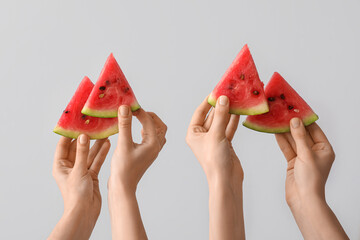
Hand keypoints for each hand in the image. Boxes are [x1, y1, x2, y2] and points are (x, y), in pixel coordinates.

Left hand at [49, 135, 109, 239]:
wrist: (85, 212)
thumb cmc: (76, 195)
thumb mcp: (78, 170)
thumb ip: (82, 152)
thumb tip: (83, 136)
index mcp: (60, 166)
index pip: (63, 146)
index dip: (68, 134)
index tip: (75, 122)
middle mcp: (70, 167)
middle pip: (78, 148)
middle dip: (85, 138)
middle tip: (92, 126)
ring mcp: (81, 171)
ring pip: (89, 154)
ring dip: (96, 145)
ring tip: (103, 133)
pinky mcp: (91, 175)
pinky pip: (96, 161)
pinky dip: (101, 153)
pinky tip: (107, 144)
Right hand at [109, 106, 166, 191]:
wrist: (123, 187)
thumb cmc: (123, 168)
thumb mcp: (123, 144)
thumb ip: (125, 125)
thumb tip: (125, 108)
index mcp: (153, 143)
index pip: (149, 121)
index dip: (139, 111)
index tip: (128, 106)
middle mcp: (156, 147)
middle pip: (160, 125)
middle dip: (149, 116)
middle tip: (136, 111)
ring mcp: (153, 151)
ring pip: (158, 132)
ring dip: (150, 123)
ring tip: (137, 119)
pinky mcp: (148, 154)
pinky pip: (153, 138)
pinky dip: (147, 131)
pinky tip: (136, 132)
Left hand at [186, 96, 244, 239]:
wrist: (226, 180)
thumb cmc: (215, 161)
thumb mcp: (216, 135)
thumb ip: (220, 116)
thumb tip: (223, 98)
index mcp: (193, 133)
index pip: (200, 112)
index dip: (208, 101)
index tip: (217, 90)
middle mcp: (202, 135)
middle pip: (212, 115)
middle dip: (221, 104)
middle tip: (230, 92)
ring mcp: (214, 139)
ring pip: (222, 121)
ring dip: (229, 111)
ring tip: (237, 98)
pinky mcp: (225, 143)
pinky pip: (229, 127)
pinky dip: (234, 120)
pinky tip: (239, 110)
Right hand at [276, 118, 347, 238]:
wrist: (303, 199)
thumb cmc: (311, 179)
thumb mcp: (306, 154)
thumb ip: (299, 137)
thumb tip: (295, 121)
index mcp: (324, 149)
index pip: (314, 129)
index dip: (305, 119)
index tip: (296, 109)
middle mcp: (314, 152)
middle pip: (302, 134)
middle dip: (293, 125)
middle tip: (284, 113)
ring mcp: (303, 157)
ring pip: (293, 140)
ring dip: (285, 131)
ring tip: (277, 119)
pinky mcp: (293, 162)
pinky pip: (287, 148)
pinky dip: (281, 140)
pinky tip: (275, 131)